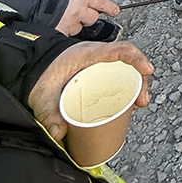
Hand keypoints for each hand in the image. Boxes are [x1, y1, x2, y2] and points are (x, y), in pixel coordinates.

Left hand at [27, 40, 152, 142]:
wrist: (35, 69)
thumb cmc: (43, 74)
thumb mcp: (43, 95)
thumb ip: (49, 115)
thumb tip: (59, 132)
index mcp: (88, 55)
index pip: (120, 50)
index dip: (137, 58)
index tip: (147, 70)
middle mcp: (98, 59)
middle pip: (128, 64)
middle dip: (141, 81)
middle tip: (142, 101)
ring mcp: (100, 67)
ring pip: (126, 73)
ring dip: (136, 87)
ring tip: (138, 104)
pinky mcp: (99, 77)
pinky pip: (118, 79)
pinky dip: (127, 89)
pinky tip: (129, 104)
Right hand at [56, 0, 119, 35]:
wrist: (32, 5)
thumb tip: (78, 3)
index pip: (100, 3)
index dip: (108, 7)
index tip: (115, 10)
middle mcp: (78, 12)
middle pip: (92, 18)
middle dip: (88, 18)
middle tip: (80, 16)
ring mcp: (71, 25)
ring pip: (79, 29)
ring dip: (74, 27)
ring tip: (63, 21)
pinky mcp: (62, 34)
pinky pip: (67, 36)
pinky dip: (63, 35)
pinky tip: (57, 32)